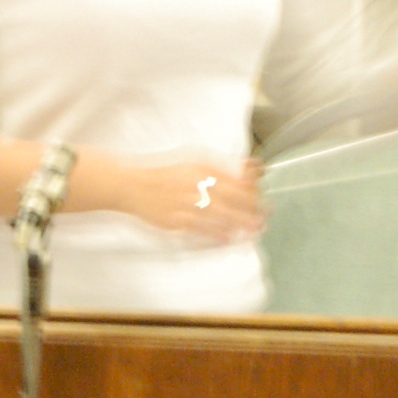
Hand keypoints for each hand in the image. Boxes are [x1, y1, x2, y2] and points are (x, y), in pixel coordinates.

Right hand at [120, 153, 265, 240]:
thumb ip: (218, 165)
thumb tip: (246, 168)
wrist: (131, 186)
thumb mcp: (191, 159)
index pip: (233, 180)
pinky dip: (216, 234)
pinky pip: (200, 229)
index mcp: (200, 169)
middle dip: (251, 210)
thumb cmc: (163, 172)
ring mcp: (185, 204)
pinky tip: (229, 238)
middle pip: (231, 199)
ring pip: (219, 216)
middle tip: (265, 218)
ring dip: (239, 224)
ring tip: (254, 231)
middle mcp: (195, 185)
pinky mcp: (175, 221)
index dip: (251, 191)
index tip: (261, 198)